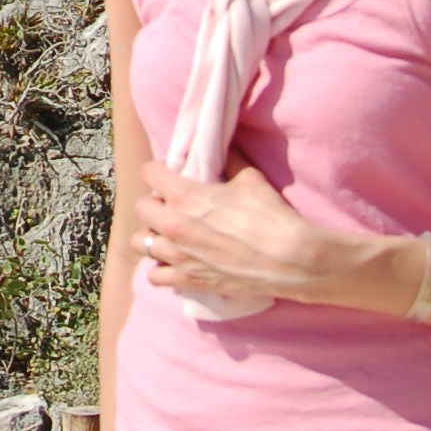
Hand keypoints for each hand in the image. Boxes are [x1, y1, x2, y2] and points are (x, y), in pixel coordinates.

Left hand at [136, 158, 359, 306]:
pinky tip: (176, 262)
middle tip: (171, 206)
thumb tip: (224, 149)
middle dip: (154, 204)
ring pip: (140, 243)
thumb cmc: (270, 216)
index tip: (168, 176)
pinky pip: (154, 276)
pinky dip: (161, 269)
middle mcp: (173, 225)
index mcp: (183, 195)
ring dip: (153, 236)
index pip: (148, 174)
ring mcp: (178, 256)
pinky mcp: (188, 280)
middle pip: (141, 208)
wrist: (289, 259)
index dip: (158, 172)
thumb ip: (229, 162)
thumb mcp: (250, 179)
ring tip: (170, 235)